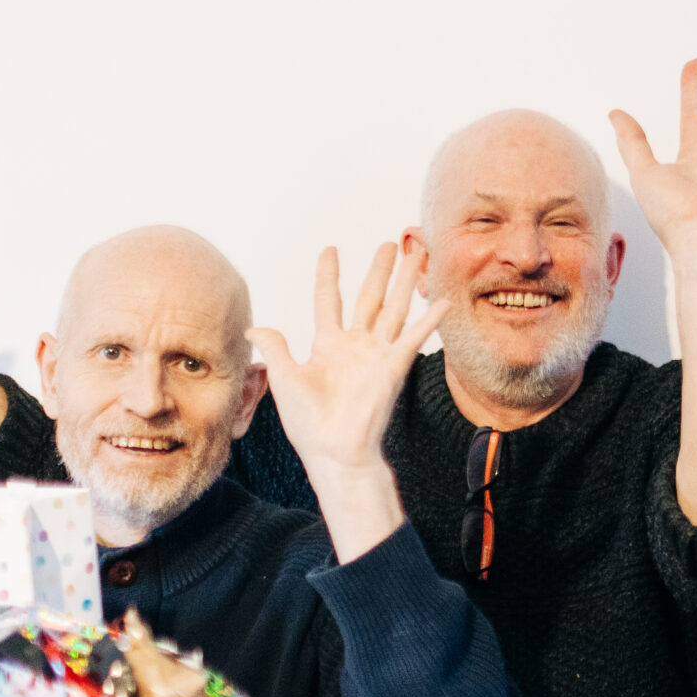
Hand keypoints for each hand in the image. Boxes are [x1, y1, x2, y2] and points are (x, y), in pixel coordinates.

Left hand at [254, 242, 446, 477]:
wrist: (333, 451)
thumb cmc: (308, 424)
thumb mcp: (283, 379)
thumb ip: (275, 348)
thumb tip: (254, 328)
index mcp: (328, 345)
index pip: (328, 299)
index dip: (328, 274)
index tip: (330, 250)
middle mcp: (356, 345)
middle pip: (370, 297)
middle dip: (380, 270)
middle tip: (389, 244)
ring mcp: (377, 355)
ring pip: (394, 308)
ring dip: (405, 281)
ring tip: (417, 254)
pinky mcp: (393, 367)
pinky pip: (413, 337)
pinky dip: (429, 319)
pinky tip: (442, 300)